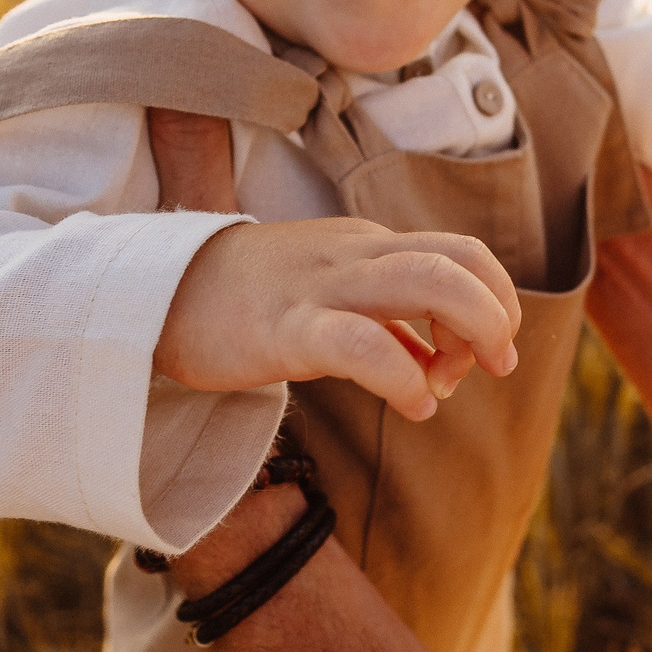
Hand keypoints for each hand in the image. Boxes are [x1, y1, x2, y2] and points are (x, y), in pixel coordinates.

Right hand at [157, 218, 523, 421]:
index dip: (494, 301)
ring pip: (429, 283)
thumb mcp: (328, 303)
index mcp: (368, 247)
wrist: (154, 295)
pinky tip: (412, 404)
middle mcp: (356, 255)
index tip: (485, 355)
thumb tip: (438, 365)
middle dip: (497, 314)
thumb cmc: (245, 304)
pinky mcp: (287, 328)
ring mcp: (323, 287)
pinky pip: (364, 343)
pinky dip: (406, 378)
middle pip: (461, 260)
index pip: (462, 253)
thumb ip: (388, 328)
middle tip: (496, 366)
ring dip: (469, 333)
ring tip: (455, 381)